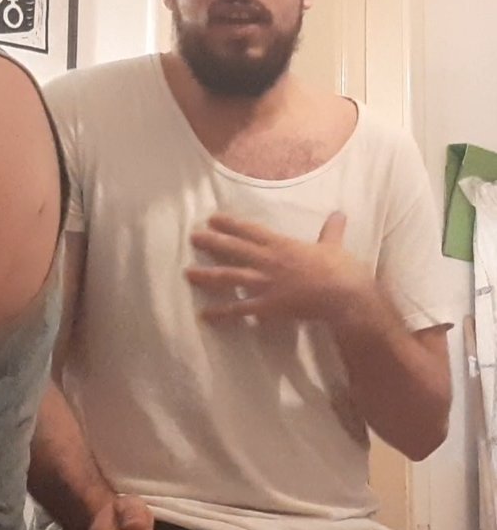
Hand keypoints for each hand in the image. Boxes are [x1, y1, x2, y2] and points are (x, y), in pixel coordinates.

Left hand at [186, 212, 370, 322]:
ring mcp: (265, 284)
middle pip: (233, 249)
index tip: (212, 219)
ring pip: (229, 277)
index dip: (230, 224)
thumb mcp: (334, 246)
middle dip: (211, 243)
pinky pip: (239, 309)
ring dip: (207, 275)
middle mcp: (268, 261)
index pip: (250, 231)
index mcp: (282, 245)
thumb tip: (339, 214)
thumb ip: (331, 231)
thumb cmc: (341, 269)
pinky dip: (221, 313)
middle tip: (192, 237)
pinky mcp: (267, 306)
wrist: (343, 294)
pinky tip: (204, 315)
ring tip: (187, 273)